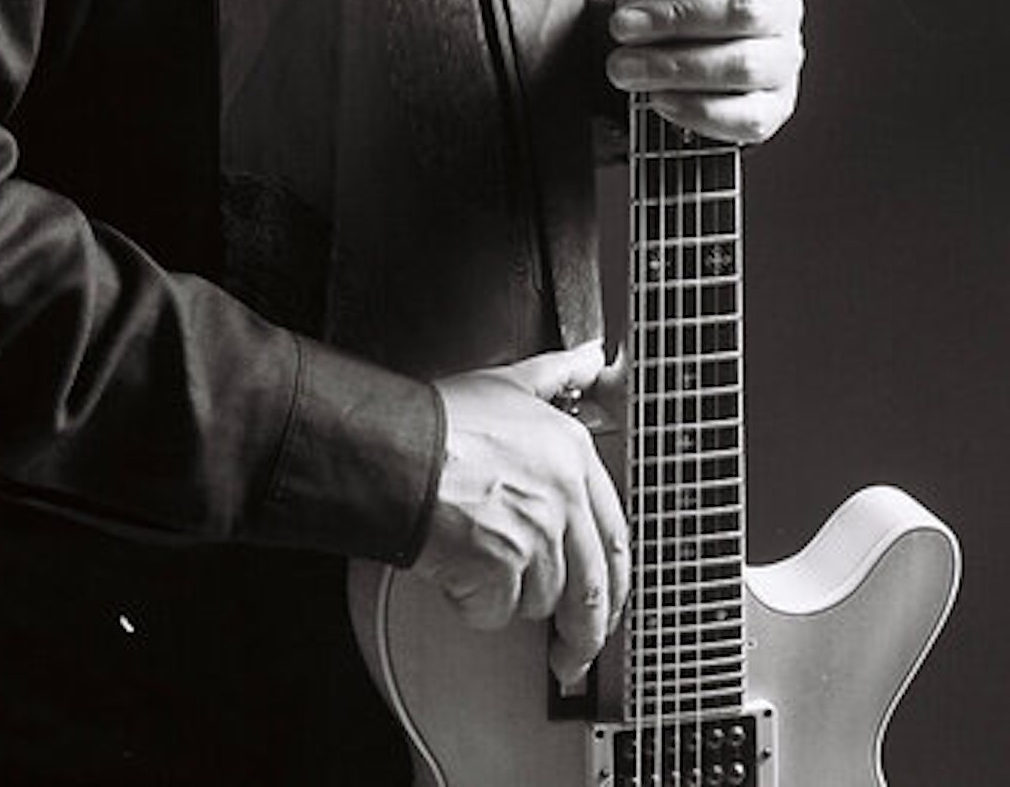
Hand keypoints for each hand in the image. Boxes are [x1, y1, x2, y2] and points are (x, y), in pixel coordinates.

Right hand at [412, 338, 628, 691]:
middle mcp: (563, 496)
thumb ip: (557, 374)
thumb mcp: (508, 383)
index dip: (612, 578)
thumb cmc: (440, 420)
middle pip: (591, 587)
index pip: (615, 535)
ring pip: (540, 600)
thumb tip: (591, 357)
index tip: (606, 599)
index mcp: (573, 455)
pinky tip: (455, 570)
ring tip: (478, 564)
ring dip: (511, 597)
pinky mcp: (499, 569)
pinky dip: (474, 603)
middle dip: (583, 631)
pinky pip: (494, 611)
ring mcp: (535, 536)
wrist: (393, 448)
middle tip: (571, 652)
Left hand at [607, 0, 803, 145]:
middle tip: (623, 25)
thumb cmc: (674, 1)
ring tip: (626, 67)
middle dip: (675, 18)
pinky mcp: (775, 106)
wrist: (688, 50)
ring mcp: (782, 59)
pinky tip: (660, 99)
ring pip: (744, 65)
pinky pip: (747, 117)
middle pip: (744, 9)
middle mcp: (781, 7)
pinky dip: (699, 109)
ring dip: (677, 67)